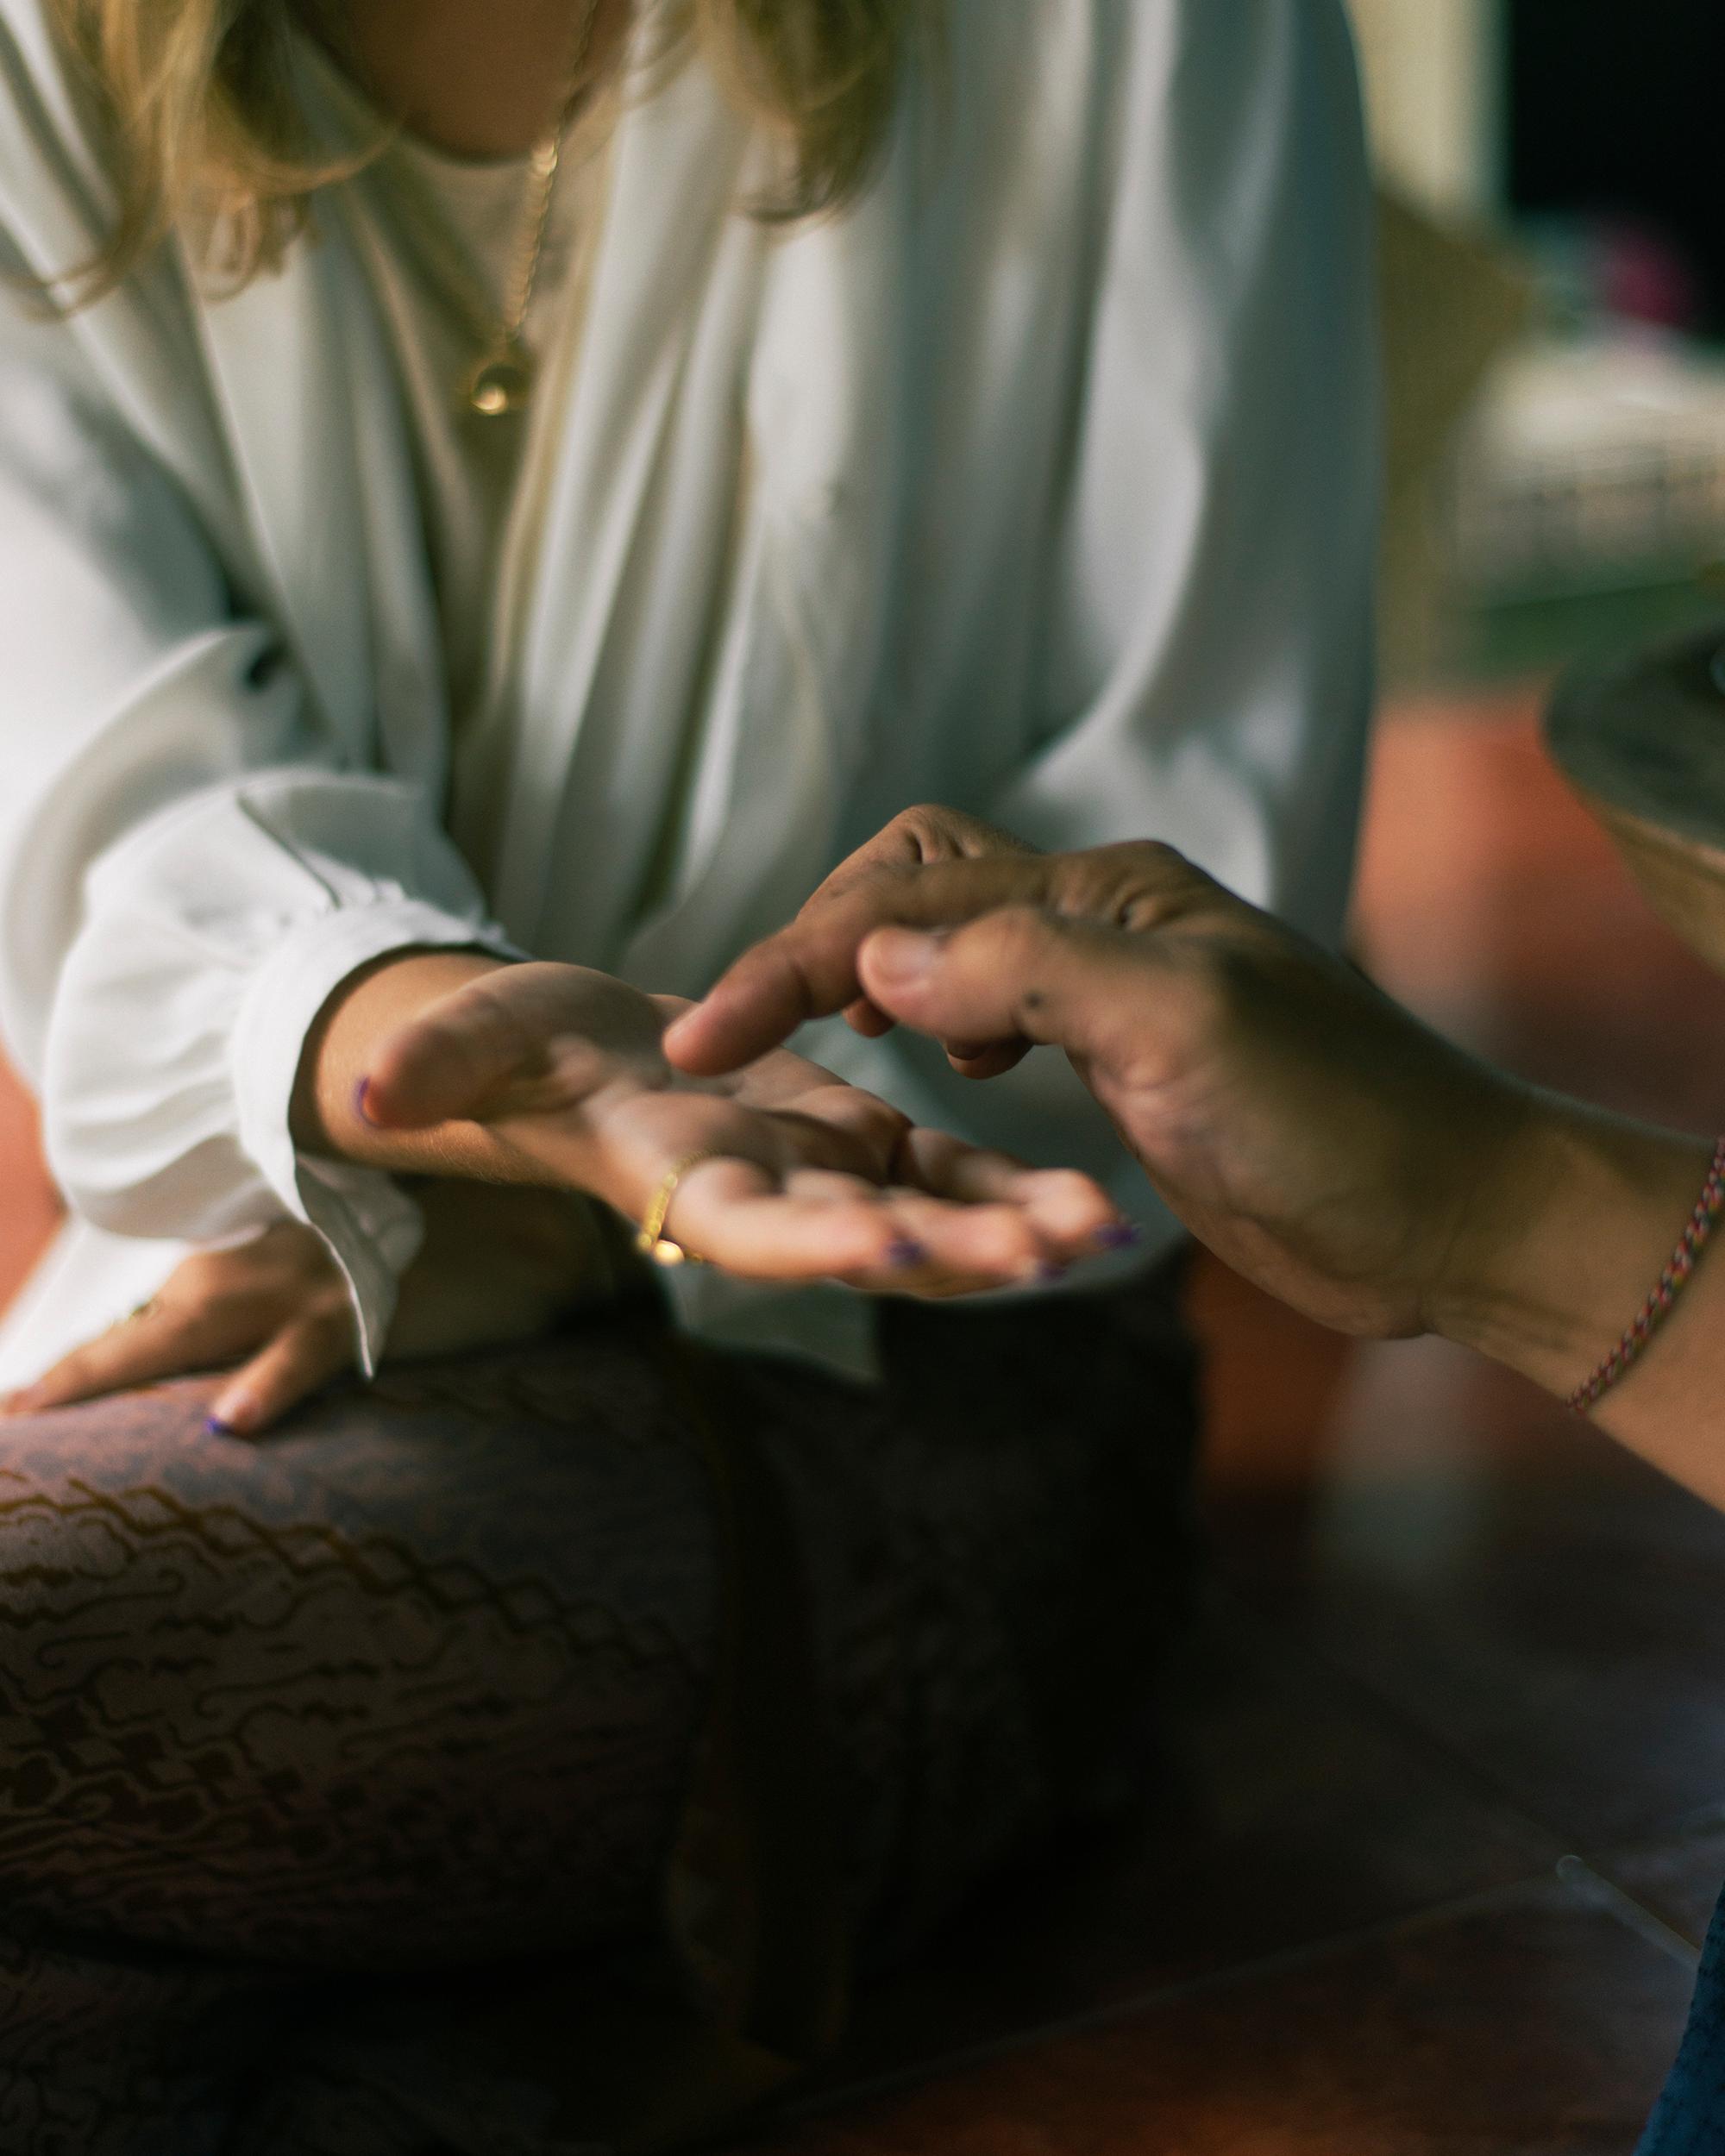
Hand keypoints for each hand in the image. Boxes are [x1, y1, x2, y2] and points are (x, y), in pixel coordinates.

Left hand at [0, 1184, 620, 1435]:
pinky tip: (232, 1421)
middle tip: (18, 1411)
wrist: (546, 1221)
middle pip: (166, 1317)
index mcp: (284, 1246)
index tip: (42, 1399)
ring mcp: (323, 1284)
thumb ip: (321, 1276)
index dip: (116, 1348)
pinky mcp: (374, 1311)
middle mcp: (285, 1260)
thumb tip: (258, 1365)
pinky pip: (311, 1351)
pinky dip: (272, 1382)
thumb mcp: (378, 1251)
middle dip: (88, 1368)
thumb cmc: (470, 1234)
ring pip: (202, 1326)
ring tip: (46, 1407)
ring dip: (123, 1364)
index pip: (184, 1297)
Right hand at [304, 952, 1121, 1292]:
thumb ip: (441, 1064)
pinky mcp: (866, 1141)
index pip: (752, 1221)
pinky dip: (1011, 1182)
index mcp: (684, 1177)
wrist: (576, 1060)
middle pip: (868, 1234)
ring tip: (1106, 1225)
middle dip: (957, 1249)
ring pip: (930, 1211)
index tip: (890, 1244)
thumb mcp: (483, 1042)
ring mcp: (824, 1174)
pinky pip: (947, 1168)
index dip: (811, 1238)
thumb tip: (362, 1097)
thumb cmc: (520, 1048)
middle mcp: (769, 1194)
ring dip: (1013, 1223)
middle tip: (1059, 1249)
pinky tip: (1092, 1193)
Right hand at [668, 835, 1530, 1341]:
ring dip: (877, 986)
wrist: (1449, 1209)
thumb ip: (1023, 970)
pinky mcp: (1124, 1060)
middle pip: (915, 889)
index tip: (698, 1045)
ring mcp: (1111, 991)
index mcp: (1100, 895)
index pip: (905, 900)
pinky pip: (998, 1015)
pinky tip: (950, 1080)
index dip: (794, 962)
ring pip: (951, 947)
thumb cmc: (1338, 1118)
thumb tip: (876, 958)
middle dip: (821, 950)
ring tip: (821, 1048)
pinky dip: (942, 1030)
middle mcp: (1097, 923)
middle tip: (744, 1036)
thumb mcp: (1177, 1027)